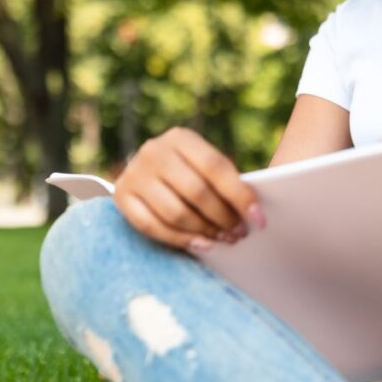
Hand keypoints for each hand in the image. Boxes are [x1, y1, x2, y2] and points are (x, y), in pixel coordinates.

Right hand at [114, 126, 265, 253]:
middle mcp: (154, 151)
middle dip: (223, 217)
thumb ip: (222, 181)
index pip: (216, 167)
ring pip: (175, 212)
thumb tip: (253, 212)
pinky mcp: (122, 197)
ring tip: (223, 239)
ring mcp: (134, 174)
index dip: (240, 195)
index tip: (259, 218)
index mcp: (180, 137)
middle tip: (239, 233)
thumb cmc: (187, 171)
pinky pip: (152, 227)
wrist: (144, 171)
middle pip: (196, 192)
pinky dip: (180, 239)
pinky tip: (200, 244)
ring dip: (204, 231)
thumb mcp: (202, 164)